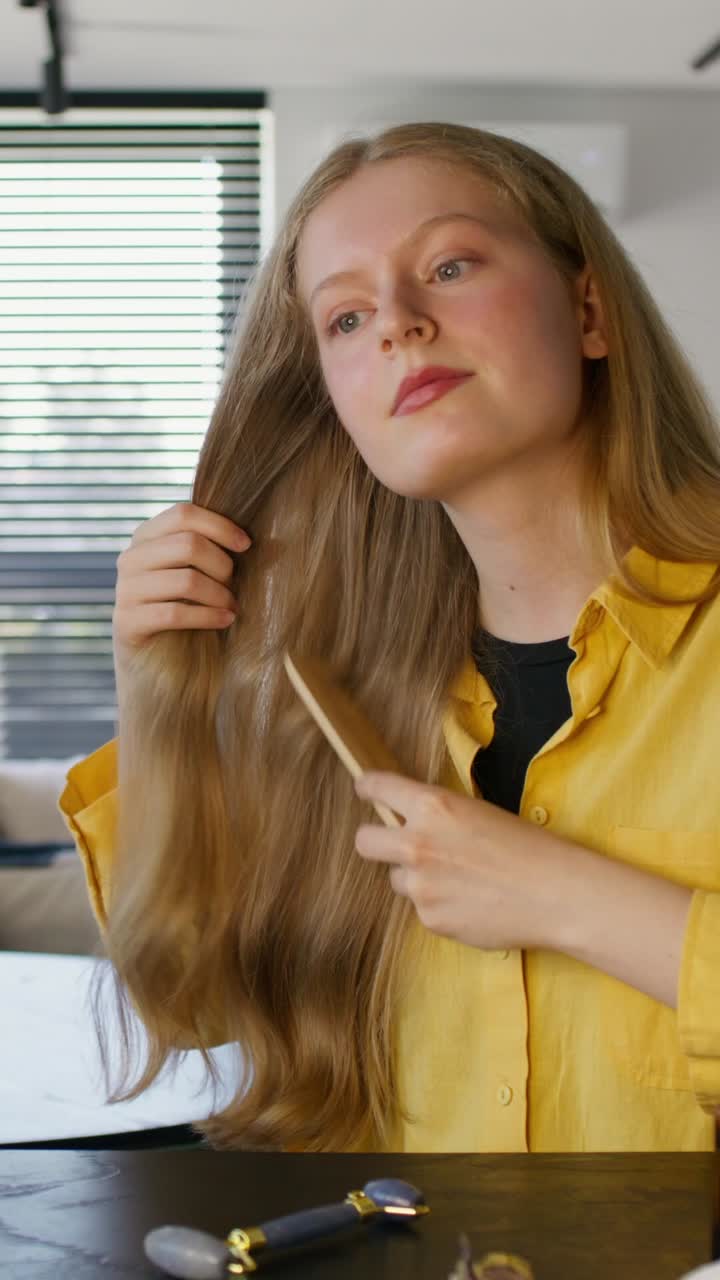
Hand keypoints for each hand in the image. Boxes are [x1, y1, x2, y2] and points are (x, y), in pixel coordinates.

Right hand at [112, 501, 251, 701]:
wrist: (156, 665)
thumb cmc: (186, 611)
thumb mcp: (195, 572)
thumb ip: (207, 548)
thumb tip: (246, 533)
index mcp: (146, 537)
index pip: (183, 514)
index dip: (219, 526)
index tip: (246, 545)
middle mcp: (130, 558)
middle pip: (188, 544)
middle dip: (222, 566)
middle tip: (235, 586)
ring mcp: (124, 590)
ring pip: (185, 580)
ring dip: (219, 594)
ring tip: (233, 607)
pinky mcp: (126, 622)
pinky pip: (174, 613)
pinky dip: (208, 616)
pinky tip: (225, 620)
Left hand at [353, 770, 573, 952]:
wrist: (556, 893)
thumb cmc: (527, 847)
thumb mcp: (478, 812)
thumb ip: (437, 816)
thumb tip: (411, 821)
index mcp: (432, 806)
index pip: (378, 788)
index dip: (369, 787)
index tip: (365, 789)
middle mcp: (416, 843)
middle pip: (364, 841)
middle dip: (375, 840)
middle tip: (394, 844)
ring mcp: (420, 886)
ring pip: (397, 879)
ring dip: (416, 878)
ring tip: (459, 879)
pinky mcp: (430, 919)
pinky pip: (422, 908)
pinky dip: (440, 905)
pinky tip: (472, 902)